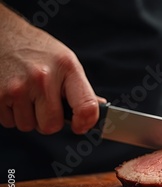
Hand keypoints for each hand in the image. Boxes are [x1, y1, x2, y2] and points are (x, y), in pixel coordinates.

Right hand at [0, 6, 100, 134]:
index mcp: (67, 68)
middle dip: (48, 120)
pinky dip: (10, 114)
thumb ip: (81, 88)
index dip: (85, 123)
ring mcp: (17, 87)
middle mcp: (42, 77)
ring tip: (25, 94)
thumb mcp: (65, 62)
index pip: (86, 107)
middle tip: (43, 103)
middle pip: (51, 126)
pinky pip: (8, 123)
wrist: (1, 33)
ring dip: (27, 117)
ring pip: (28, 126)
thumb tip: (101, 106)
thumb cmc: (37, 50)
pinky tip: (12, 94)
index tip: (79, 126)